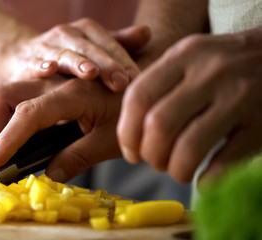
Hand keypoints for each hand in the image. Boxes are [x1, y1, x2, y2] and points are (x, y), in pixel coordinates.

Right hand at [0, 77, 122, 181]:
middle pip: (5, 94)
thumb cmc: (134, 111)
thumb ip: (78, 157)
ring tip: (7, 149)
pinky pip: (20, 97)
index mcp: (72, 94)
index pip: (28, 115)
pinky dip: (12, 117)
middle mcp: (55, 83)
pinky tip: (22, 137)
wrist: (147, 82)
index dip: (7, 140)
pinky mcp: (49, 88)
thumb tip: (49, 174)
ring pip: (8, 93)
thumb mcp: (111, 140)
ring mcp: (49, 83)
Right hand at [4, 19, 144, 90]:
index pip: (109, 44)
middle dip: (106, 64)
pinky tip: (49, 70)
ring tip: (91, 73)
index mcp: (87, 31)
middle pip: (90, 49)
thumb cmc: (67, 57)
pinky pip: (34, 64)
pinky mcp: (27, 63)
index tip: (136, 77)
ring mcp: (46, 47)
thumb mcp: (94, 49)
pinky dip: (41, 66)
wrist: (23, 57)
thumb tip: (147, 32)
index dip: (123, 59)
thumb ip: (119, 43)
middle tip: (121, 81)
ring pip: (64, 55)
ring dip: (77, 63)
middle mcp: (67, 35)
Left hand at [117, 27, 261, 182]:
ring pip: (189, 147)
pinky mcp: (261, 122)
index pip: (138, 96)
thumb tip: (129, 136)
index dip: (127, 132)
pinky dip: (208, 179)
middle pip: (159, 124)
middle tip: (155, 162)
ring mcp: (238, 97)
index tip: (130, 152)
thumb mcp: (189, 58)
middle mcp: (209, 72)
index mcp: (184, 56)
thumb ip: (158, 85)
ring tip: (178, 171)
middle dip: (150, 153)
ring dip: (176, 169)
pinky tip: (204, 180)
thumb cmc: (222, 65)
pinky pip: (225, 161)